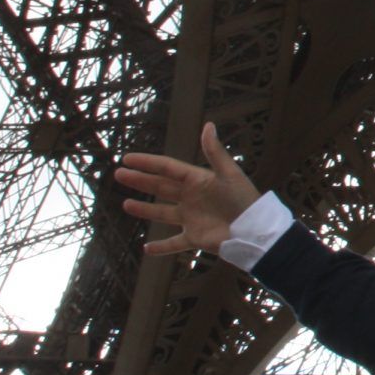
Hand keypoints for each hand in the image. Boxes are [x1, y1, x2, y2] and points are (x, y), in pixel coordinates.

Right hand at [114, 123, 260, 256]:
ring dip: (145, 209)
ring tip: (126, 204)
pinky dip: (161, 248)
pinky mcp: (195, 238)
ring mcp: (191, 218)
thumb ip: (215, 152)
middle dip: (140, 181)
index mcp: (198, 180)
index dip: (147, 163)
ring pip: (162, 213)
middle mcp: (191, 198)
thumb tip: (208, 125)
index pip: (167, 168)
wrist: (254, 230)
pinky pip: (174, 243)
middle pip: (160, 187)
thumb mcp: (229, 173)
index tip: (127, 158)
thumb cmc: (244, 199)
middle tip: (119, 174)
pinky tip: (146, 249)